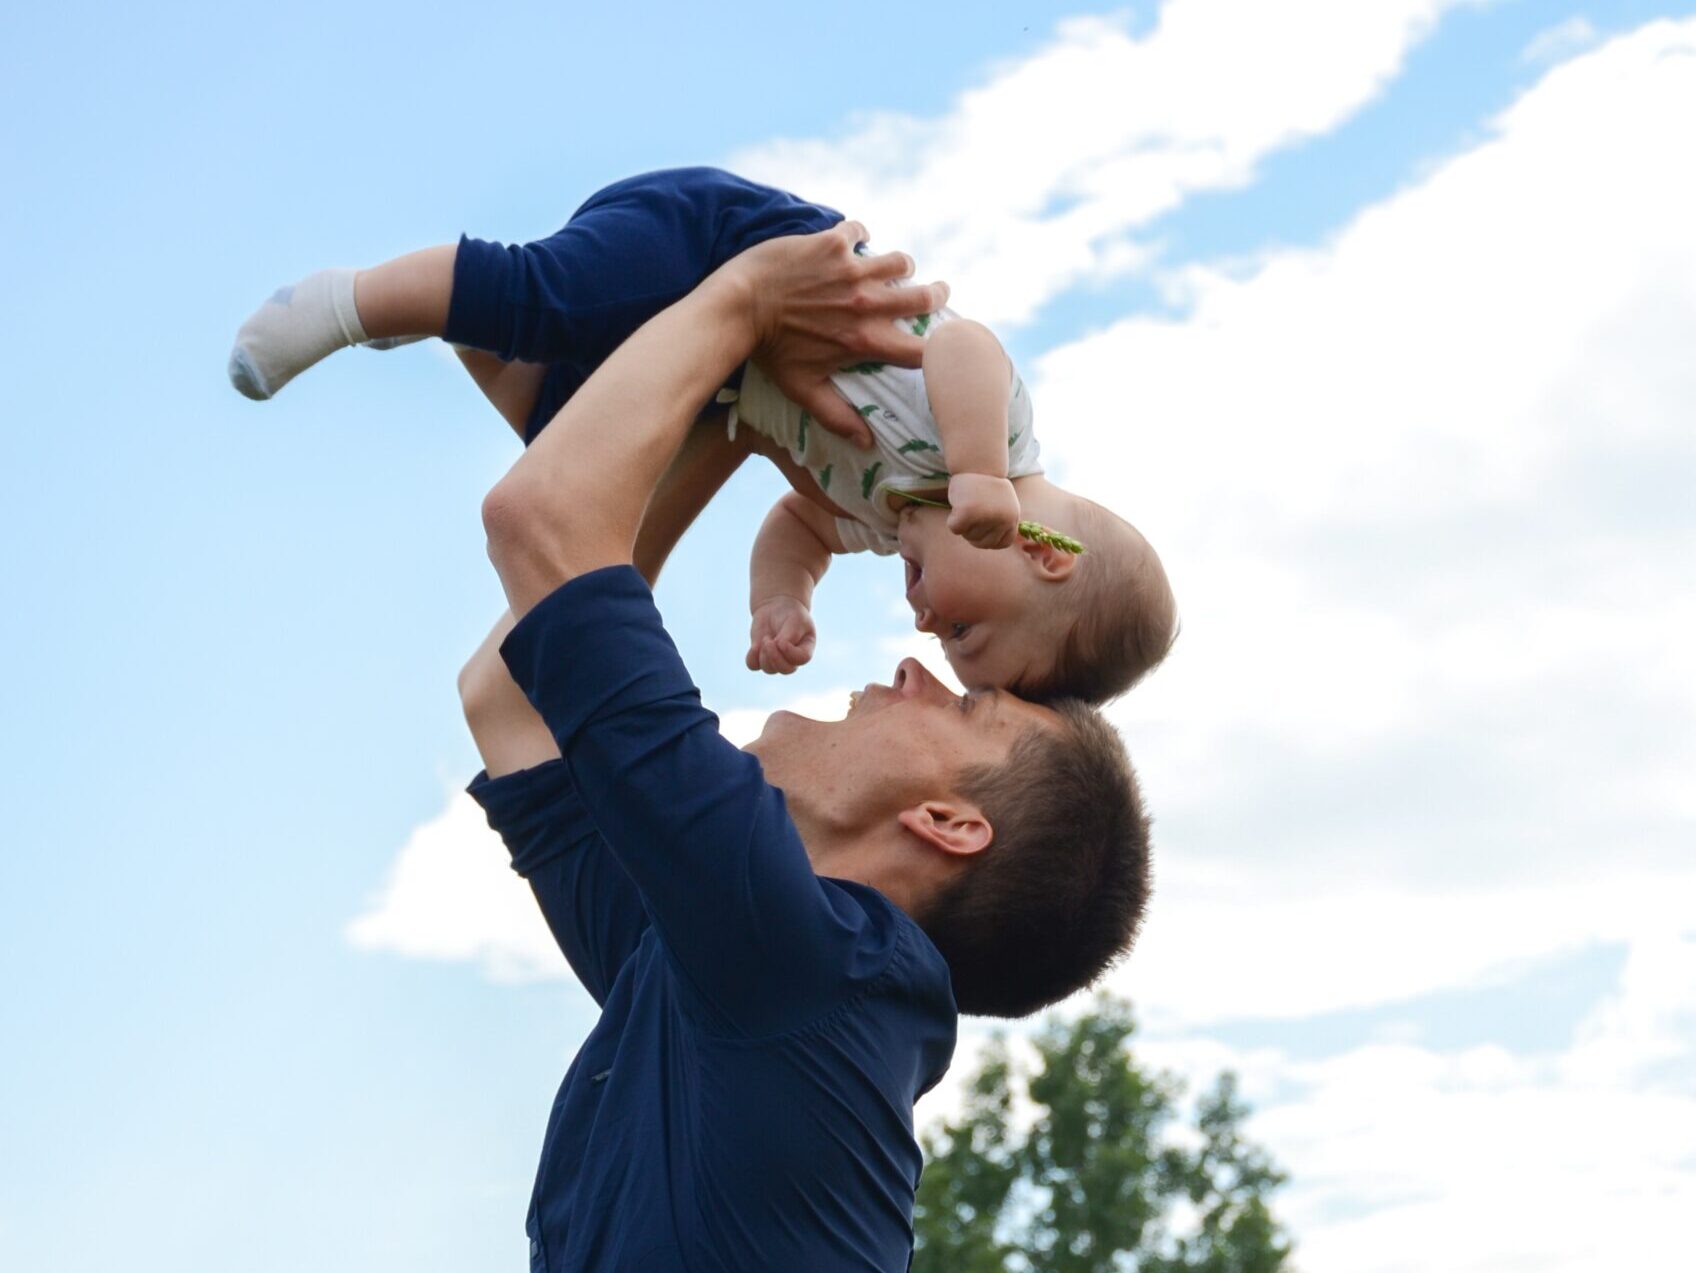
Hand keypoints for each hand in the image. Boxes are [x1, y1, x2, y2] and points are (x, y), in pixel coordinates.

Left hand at [725, 221, 948, 446]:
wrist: (737, 307)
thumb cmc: (769, 353)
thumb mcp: (803, 390)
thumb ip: (838, 417)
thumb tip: (867, 444)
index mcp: (865, 341)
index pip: (922, 350)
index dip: (939, 348)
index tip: (942, 344)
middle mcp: (867, 304)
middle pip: (924, 298)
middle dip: (936, 296)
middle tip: (936, 293)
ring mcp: (852, 270)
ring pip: (900, 262)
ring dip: (901, 266)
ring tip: (894, 268)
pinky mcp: (832, 243)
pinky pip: (859, 232)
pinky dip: (858, 236)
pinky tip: (851, 243)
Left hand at [746, 595, 816, 674]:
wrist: (777, 606)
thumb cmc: (791, 613)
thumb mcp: (795, 620)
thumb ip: (789, 635)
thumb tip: (778, 647)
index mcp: (805, 649)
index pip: (801, 659)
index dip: (790, 653)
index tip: (781, 641)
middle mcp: (792, 659)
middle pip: (786, 669)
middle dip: (775, 657)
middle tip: (768, 641)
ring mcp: (776, 659)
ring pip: (769, 669)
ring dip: (764, 655)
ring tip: (766, 638)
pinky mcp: (761, 656)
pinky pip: (754, 666)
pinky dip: (752, 658)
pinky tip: (755, 646)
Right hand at [946, 473, 1020, 548]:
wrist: (976, 462)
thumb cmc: (985, 484)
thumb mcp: (1002, 504)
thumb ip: (1000, 523)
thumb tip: (990, 544)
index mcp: (1014, 517)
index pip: (1002, 543)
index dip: (990, 536)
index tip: (984, 521)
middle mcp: (1004, 518)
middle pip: (982, 543)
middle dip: (974, 531)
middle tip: (973, 509)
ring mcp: (987, 516)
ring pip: (968, 536)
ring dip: (964, 524)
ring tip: (968, 502)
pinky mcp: (968, 512)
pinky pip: (956, 528)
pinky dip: (952, 520)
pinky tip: (959, 504)